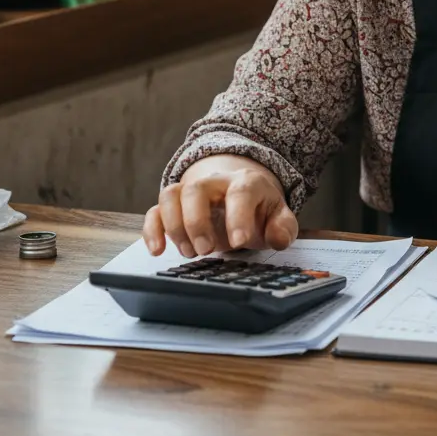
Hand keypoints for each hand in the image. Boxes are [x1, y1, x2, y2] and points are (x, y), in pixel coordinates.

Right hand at [143, 154, 298, 257]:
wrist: (241, 195)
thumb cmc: (258, 210)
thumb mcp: (278, 217)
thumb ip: (283, 227)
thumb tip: (279, 238)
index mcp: (247, 182)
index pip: (241, 192)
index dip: (239, 216)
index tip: (239, 242)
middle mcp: (215, 182)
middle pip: (197, 189)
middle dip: (198, 221)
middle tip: (207, 250)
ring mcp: (191, 192)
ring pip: (171, 195)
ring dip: (175, 226)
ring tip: (190, 253)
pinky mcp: (174, 206)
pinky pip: (154, 210)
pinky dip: (152, 229)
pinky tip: (158, 250)